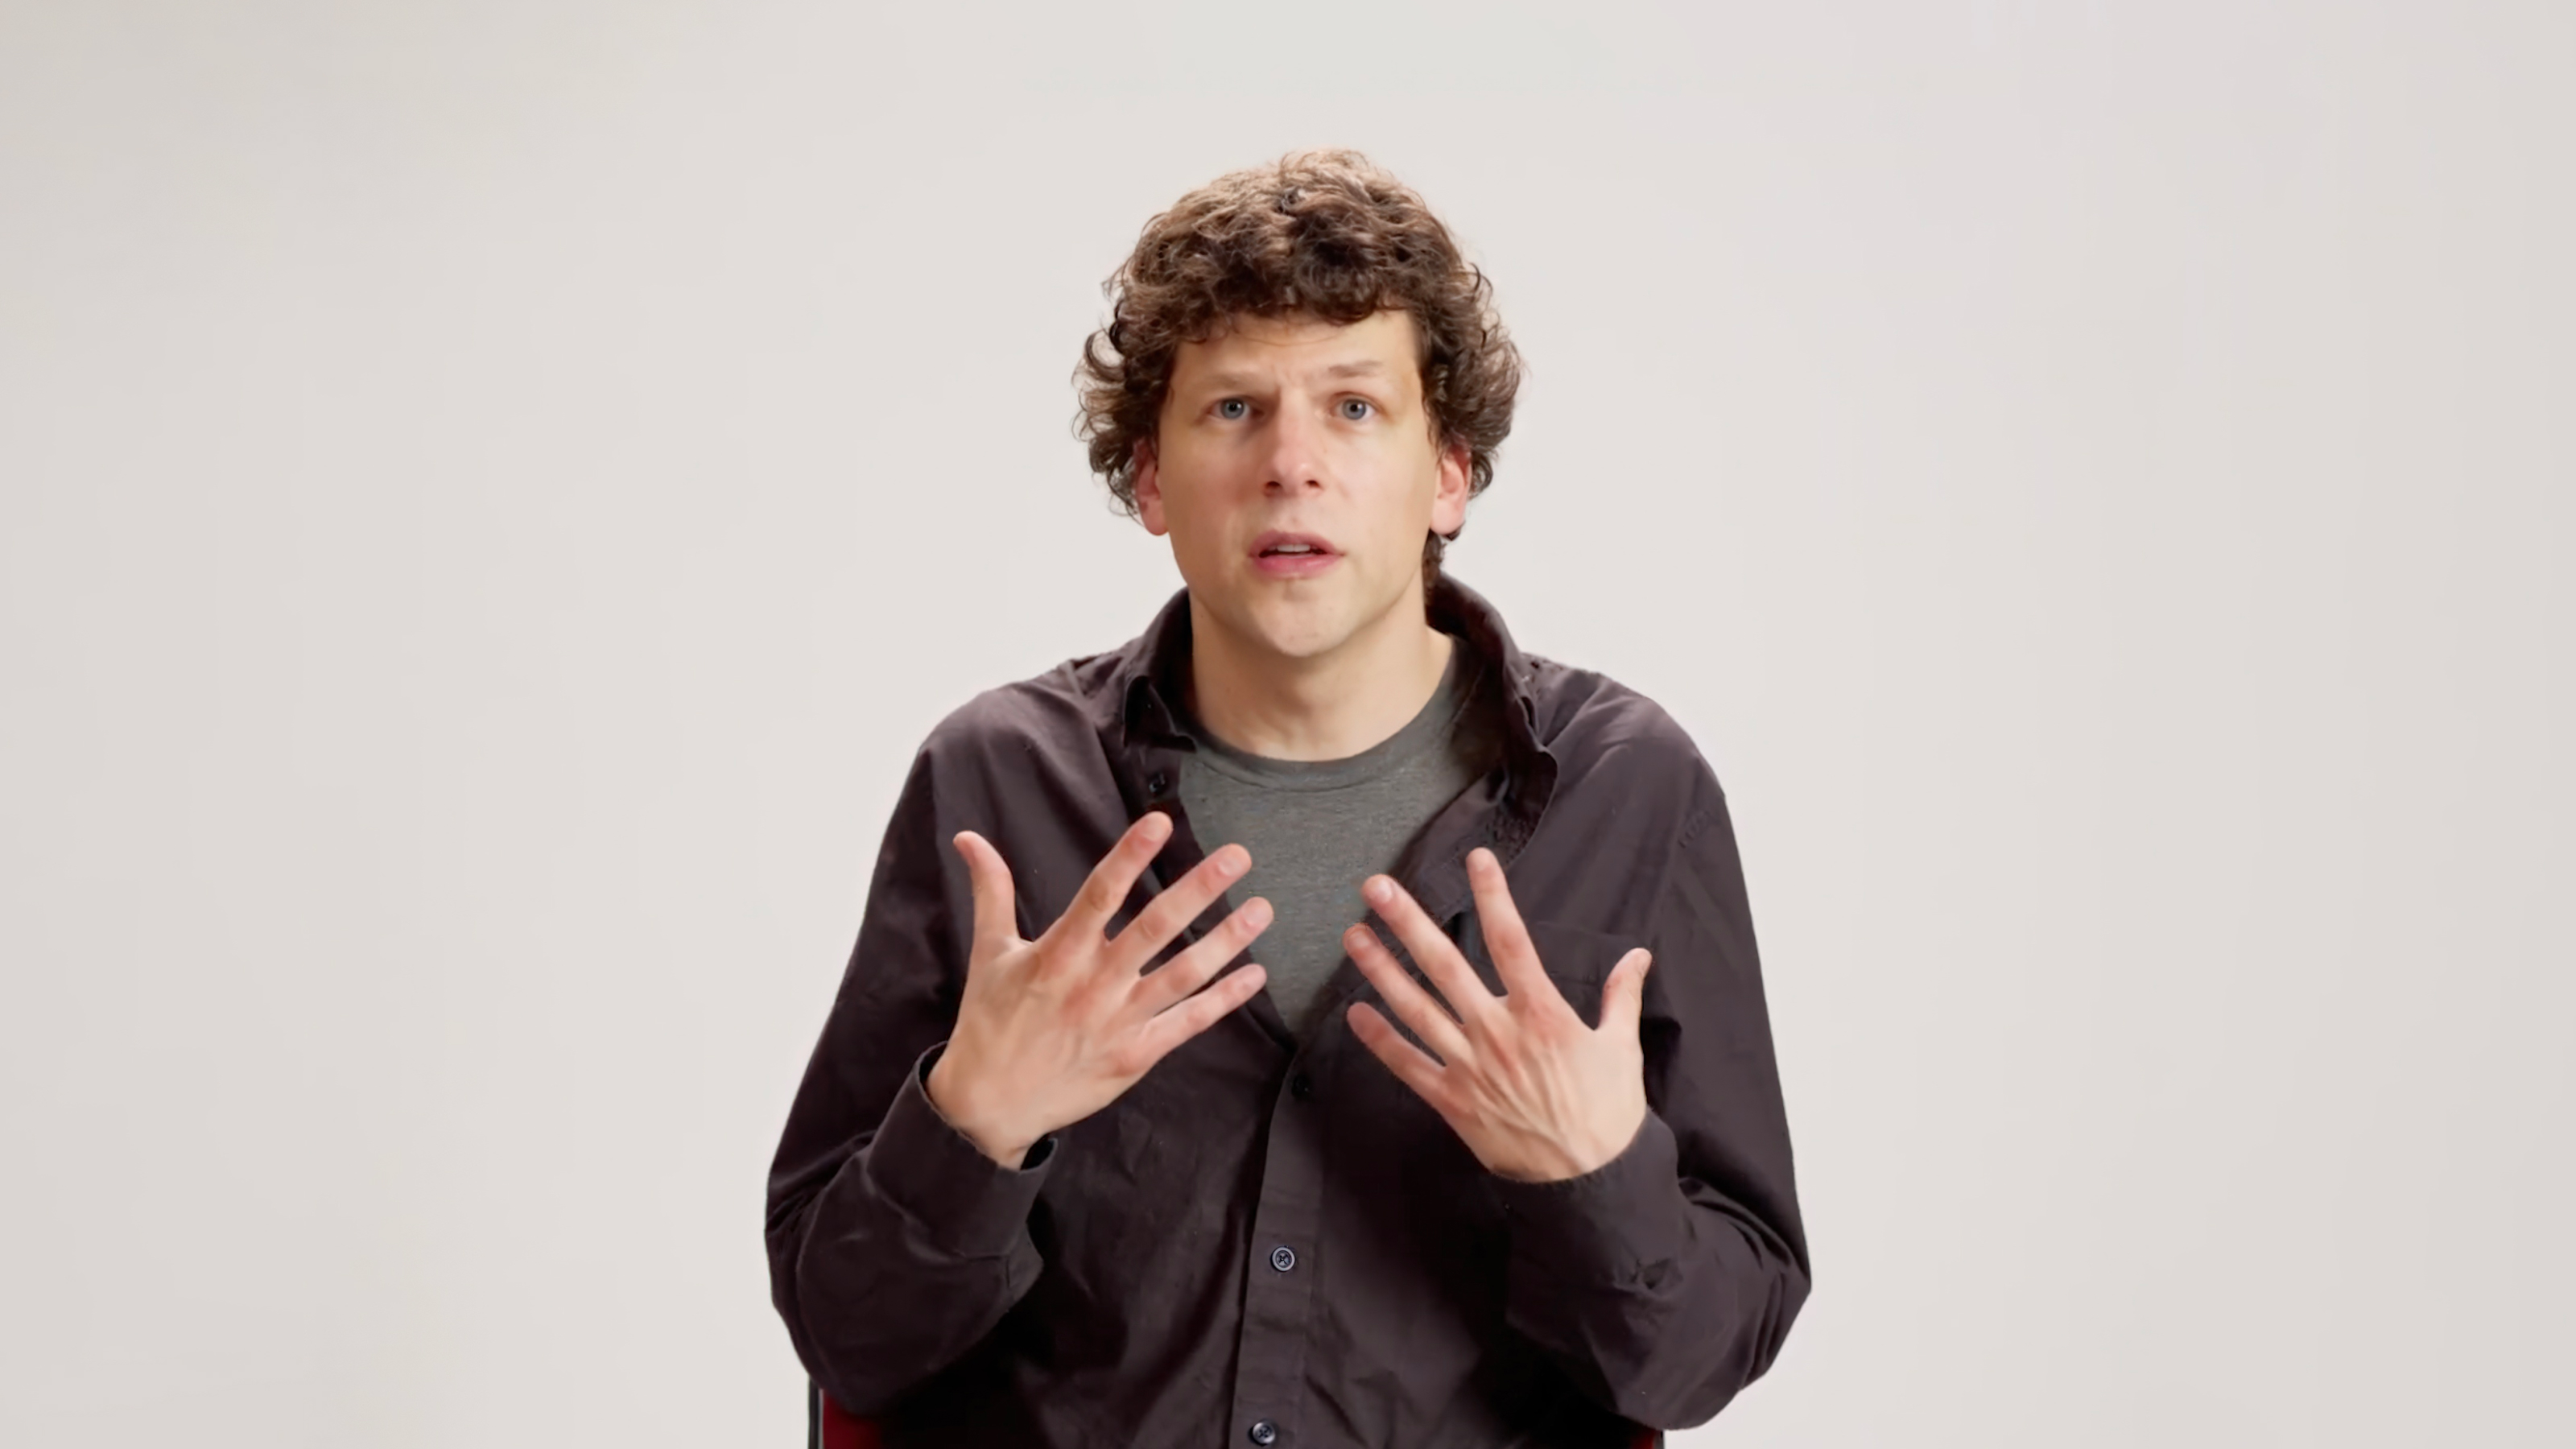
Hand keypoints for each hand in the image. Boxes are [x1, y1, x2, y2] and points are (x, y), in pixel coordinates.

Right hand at [926, 811, 1271, 1166]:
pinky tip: (1255, 974)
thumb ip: (991, 891)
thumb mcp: (988, 952)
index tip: (1159, 821)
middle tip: (1239, 855)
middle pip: (1155, 929)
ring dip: (1226, 941)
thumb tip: (969, 837)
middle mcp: (1093, 984)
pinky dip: (1224, 1000)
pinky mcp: (1135, 1055)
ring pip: (1183, 976)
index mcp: (1057, 954)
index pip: (1100, 894)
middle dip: (1199, 889)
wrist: (988, 1104)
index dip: (1130, 856)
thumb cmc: (988, 1020)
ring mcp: (1118, 1022)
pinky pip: (1188, 1023)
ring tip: (1262, 909)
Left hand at [1343, 847, 1652, 1183]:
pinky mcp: (1453, 1101)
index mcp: (1542, 1012)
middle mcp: (1499, 1032)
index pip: (1512, 940)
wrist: (1589, 1181)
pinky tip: (1354, 1013)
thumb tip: (1639, 956)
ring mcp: (1471, 1067)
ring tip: (1353, 936)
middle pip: (1445, 966)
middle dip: (1408, 923)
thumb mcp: (1622, 1047)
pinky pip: (1408, 1065)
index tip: (1476, 859)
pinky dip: (1380, 1040)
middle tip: (1376, 888)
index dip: (1493, 896)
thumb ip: (1621, 996)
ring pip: (1416, 1009)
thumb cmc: (1608, 1113)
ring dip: (1381, 971)